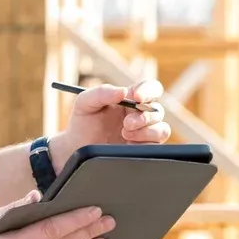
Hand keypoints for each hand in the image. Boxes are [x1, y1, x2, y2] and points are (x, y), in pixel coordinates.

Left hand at [51, 80, 170, 172]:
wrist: (76, 149)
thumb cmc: (82, 122)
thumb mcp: (85, 103)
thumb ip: (101, 92)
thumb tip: (123, 91)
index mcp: (130, 98)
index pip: (150, 88)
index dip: (148, 90)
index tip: (137, 97)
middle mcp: (140, 114)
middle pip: (158, 110)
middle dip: (144, 117)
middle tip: (126, 124)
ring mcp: (144, 133)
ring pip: (162, 129)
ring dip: (146, 132)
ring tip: (124, 134)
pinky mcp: (143, 149)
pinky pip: (156, 146)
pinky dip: (143, 145)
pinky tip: (127, 145)